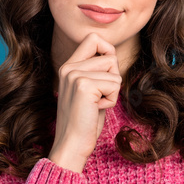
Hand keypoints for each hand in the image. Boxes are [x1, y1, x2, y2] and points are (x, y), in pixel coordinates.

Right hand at [47, 33, 121, 172]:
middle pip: (110, 55)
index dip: (107, 51)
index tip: (105, 74)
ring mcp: (74, 75)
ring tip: (96, 105)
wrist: (72, 144)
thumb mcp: (90, 91)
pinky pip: (115, 84)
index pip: (93, 39)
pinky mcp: (83, 86)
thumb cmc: (85, 121)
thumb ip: (96, 71)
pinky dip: (112, 100)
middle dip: (113, 77)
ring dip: (113, 91)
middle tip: (99, 96)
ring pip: (115, 71)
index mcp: (68, 66)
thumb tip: (111, 54)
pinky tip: (96, 109)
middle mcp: (69, 67)